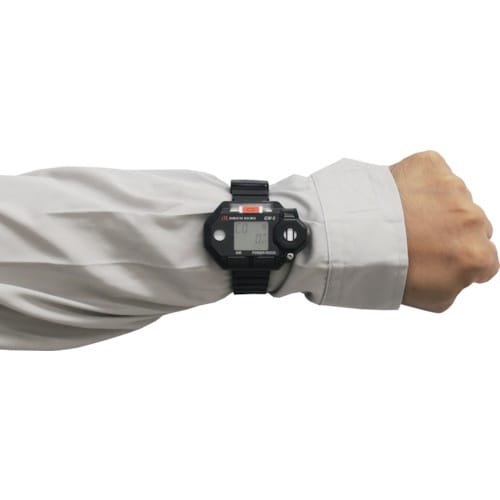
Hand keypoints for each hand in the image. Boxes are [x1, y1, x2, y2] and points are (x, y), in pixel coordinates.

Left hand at [389, 150, 498, 312]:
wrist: (353, 236)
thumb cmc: (386, 268)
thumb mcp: (434, 299)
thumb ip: (458, 284)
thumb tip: (459, 271)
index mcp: (476, 255)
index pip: (486, 259)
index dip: (462, 259)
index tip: (442, 258)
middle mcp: (471, 219)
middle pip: (472, 225)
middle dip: (451, 231)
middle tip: (417, 238)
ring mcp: (452, 189)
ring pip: (454, 197)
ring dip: (435, 206)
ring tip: (402, 219)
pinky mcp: (431, 165)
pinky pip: (433, 173)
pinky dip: (418, 182)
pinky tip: (398, 198)